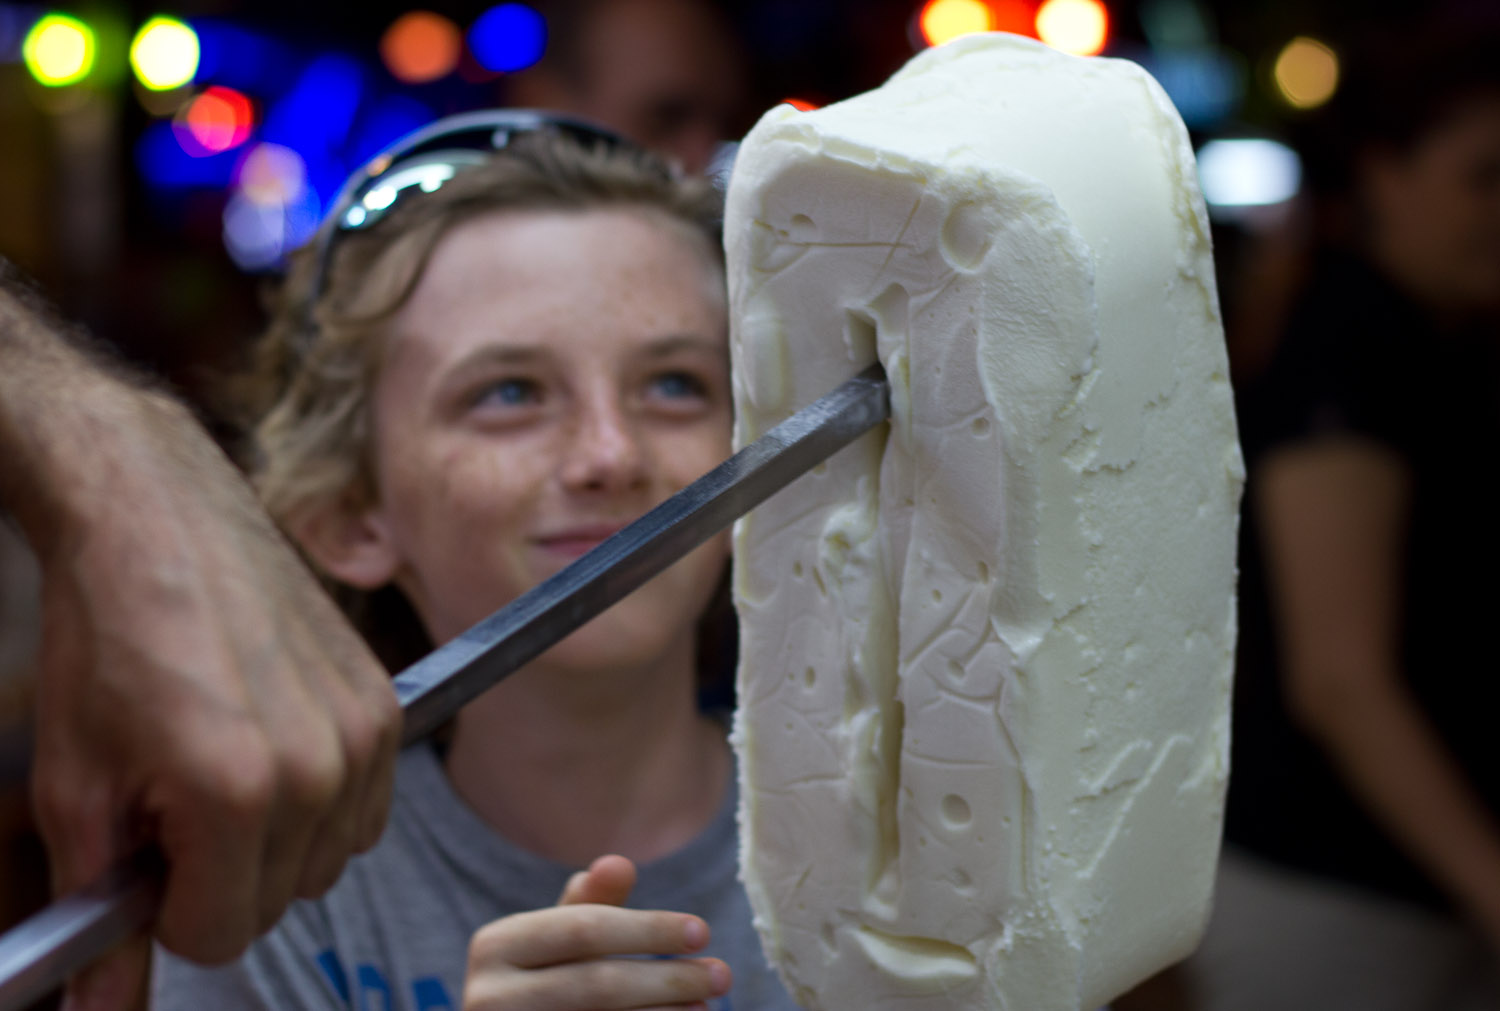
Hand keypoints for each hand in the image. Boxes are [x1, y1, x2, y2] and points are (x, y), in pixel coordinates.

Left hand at [20, 387, 400, 1010]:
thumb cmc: (111, 639)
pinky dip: (323, 804)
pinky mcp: (385, 704)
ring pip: (327, 861)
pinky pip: (366, 809)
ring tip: (224, 771)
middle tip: (175, 805)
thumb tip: (102, 1004)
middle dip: (220, 878)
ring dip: (276, 844)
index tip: (144, 859)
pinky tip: (274, 750)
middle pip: (277, 903)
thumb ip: (100, 908)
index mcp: (237, 793)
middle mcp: (320, 768)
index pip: (218, 935)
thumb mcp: (79, 785)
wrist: (162, 527)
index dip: (166, 913)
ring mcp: (364, 734)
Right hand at [462, 855, 731, 1009]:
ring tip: (708, 1005)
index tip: (703, 931)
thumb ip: (589, 905)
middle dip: (667, 978)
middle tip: (722, 974)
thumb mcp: (553, 938)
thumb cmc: (534, 979)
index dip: (647, 930)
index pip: (584, 928)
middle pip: (596, 983)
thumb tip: (621, 863)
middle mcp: (489, 996)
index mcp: (495, 945)